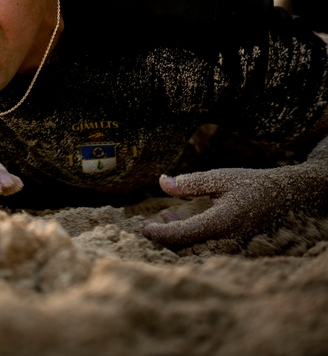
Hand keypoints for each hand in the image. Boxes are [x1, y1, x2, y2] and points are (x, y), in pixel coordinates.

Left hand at [142, 161, 327, 246]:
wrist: (283, 196)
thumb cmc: (250, 184)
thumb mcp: (219, 177)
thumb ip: (190, 183)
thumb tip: (163, 183)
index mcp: (222, 222)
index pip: (184, 234)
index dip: (160, 233)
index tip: (143, 227)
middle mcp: (226, 239)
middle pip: (186, 247)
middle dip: (163, 236)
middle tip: (146, 223)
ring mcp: (230, 245)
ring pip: (193, 248)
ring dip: (174, 235)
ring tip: (164, 215)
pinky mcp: (230, 245)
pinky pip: (203, 246)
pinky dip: (186, 235)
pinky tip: (176, 218)